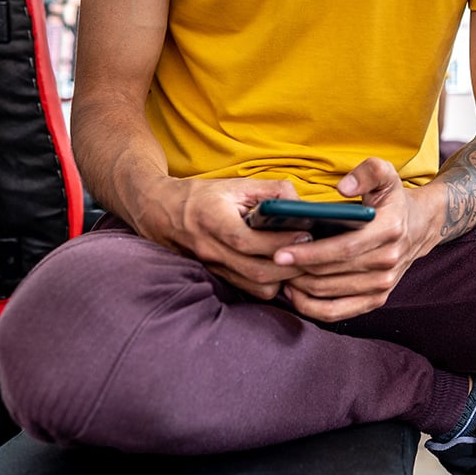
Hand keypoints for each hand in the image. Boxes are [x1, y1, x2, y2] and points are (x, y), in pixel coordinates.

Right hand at [137, 176, 311, 299]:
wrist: (160, 211)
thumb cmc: (203, 195)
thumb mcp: (236, 184)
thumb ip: (271, 190)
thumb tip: (302, 205)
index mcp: (213, 221)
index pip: (250, 241)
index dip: (281, 241)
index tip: (307, 235)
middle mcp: (211, 250)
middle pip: (258, 272)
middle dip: (292, 266)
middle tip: (315, 254)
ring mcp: (212, 268)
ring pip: (256, 288)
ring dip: (284, 280)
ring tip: (303, 263)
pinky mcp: (217, 278)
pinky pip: (249, 291)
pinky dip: (270, 285)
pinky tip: (284, 271)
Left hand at [275, 158, 438, 321]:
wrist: (418, 226)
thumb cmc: (392, 199)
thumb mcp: (385, 174)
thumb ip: (367, 171)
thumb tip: (343, 187)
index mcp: (388, 230)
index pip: (343, 247)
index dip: (309, 253)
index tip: (279, 252)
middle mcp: (388, 261)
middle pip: (331, 274)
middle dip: (297, 270)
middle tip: (269, 263)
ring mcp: (383, 284)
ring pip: (329, 295)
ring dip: (300, 288)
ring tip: (278, 275)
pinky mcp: (377, 299)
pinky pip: (338, 312)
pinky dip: (311, 307)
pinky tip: (294, 293)